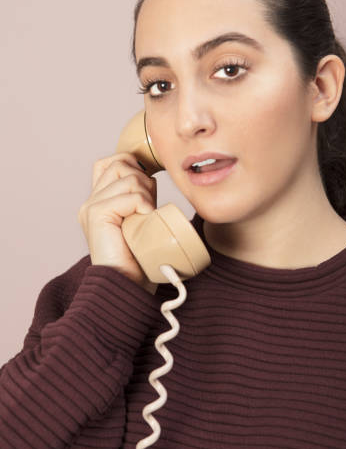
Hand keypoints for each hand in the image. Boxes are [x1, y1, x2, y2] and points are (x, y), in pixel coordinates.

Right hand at [78, 152, 157, 293]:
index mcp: (99, 201)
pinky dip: (143, 204)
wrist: (128, 286)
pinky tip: (145, 219)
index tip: (149, 188)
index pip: (112, 162)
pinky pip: (128, 195)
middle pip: (120, 162)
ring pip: (128, 176)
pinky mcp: (96, 215)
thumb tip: (151, 176)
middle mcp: (91, 201)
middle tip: (148, 206)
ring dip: (146, 194)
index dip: (133, 165)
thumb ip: (138, 197)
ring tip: (146, 216)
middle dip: (143, 177)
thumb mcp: (140, 219)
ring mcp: (91, 207)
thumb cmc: (140, 258)